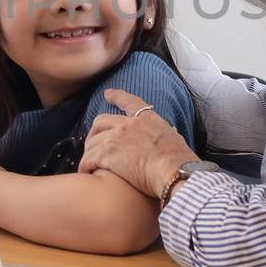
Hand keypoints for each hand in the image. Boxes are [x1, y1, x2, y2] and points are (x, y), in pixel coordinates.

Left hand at [80, 88, 198, 198]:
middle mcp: (129, 124)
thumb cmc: (179, 161)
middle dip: (94, 133)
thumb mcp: (175, 139)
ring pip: (92, 142)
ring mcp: (116, 137)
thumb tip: (170, 135)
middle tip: (92, 145)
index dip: (116, 96)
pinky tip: (87, 172)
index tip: (107, 93)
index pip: (129, 102)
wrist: (175, 171)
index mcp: (147, 119)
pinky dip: (85, 166)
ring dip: (89, 153)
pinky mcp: (107, 153)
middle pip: (100, 122)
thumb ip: (166, 135)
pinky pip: (88, 159)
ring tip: (89, 164)